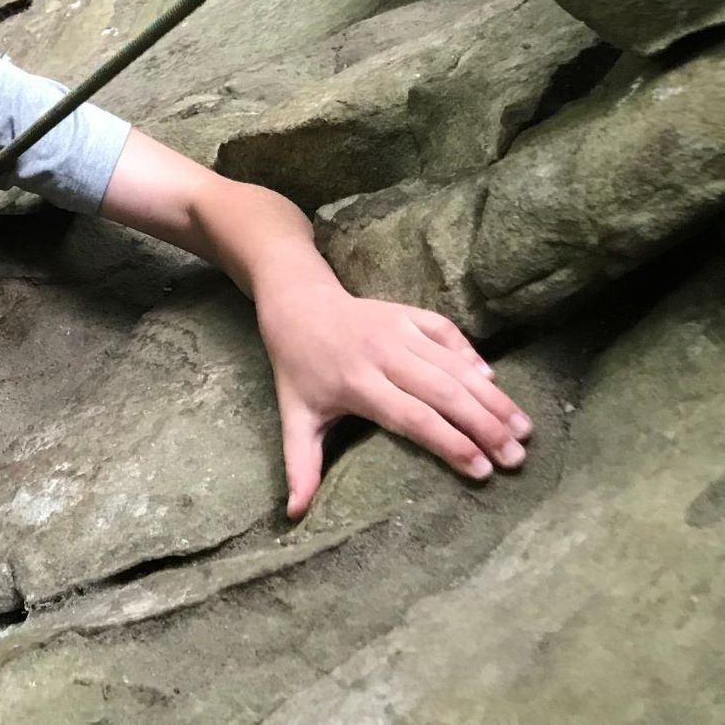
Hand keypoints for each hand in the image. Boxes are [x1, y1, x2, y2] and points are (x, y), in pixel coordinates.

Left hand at [258, 281, 532, 518]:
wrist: (296, 304)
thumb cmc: (299, 368)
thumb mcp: (295, 415)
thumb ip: (301, 464)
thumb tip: (295, 514)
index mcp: (355, 383)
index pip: (412, 417)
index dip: (449, 443)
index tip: (482, 470)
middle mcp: (382, 354)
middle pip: (443, 392)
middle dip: (484, 425)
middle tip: (516, 457)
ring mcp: (397, 329)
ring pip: (453, 364)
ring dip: (491, 396)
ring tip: (523, 428)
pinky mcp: (407, 312)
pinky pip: (446, 332)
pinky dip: (472, 355)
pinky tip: (493, 381)